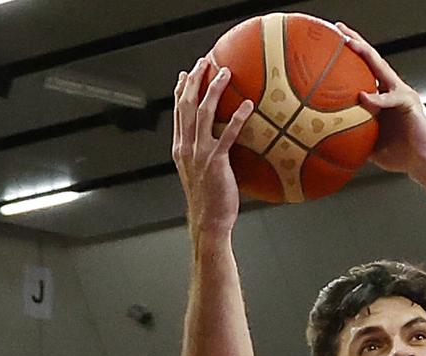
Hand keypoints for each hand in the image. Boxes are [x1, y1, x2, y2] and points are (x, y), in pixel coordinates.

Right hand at [171, 59, 254, 237]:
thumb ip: (206, 155)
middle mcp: (186, 147)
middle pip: (186, 105)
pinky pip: (227, 134)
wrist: (208, 222)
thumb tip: (221, 143)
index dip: (180, 91)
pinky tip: (247, 105)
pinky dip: (237, 117)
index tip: (185, 74)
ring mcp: (199, 153)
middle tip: (204, 62)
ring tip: (225, 73)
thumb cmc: (210, 201)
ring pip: (203, 113)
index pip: (178, 113)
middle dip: (194, 80)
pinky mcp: (216, 161)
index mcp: (180, 148)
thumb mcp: (201, 174)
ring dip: (213, 90)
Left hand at [336, 22, 425, 174]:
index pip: (364, 70)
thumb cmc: (400, 154)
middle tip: (338, 29)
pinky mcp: (410, 102)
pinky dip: (377, 98)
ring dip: (365, 53)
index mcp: (382, 97)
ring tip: (349, 43)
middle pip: (372, 59)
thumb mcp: (369, 145)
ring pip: (381, 68)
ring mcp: (401, 93)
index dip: (350, 56)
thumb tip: (329, 143)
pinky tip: (363, 97)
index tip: (332, 44)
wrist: (424, 163)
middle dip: (355, 42)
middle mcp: (392, 89)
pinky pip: (391, 98)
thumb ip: (354, 137)